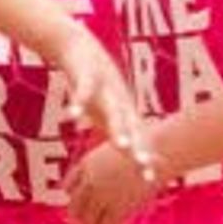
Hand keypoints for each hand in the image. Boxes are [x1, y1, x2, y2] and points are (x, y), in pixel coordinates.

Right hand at [44, 31, 159, 182]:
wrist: (77, 44)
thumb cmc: (94, 82)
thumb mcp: (107, 107)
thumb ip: (118, 129)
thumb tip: (128, 153)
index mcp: (123, 111)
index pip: (136, 138)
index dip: (142, 156)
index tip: (150, 179)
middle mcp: (118, 101)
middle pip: (130, 127)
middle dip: (137, 147)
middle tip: (144, 165)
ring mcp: (104, 87)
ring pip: (112, 110)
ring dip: (117, 127)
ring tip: (121, 146)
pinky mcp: (86, 74)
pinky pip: (82, 90)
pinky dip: (78, 102)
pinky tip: (71, 115)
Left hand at [64, 139, 158, 223]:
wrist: (158, 150)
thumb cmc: (144, 145)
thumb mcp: (116, 149)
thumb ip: (107, 165)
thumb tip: (109, 180)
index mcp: (86, 164)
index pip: (68, 187)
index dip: (74, 199)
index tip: (82, 206)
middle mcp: (90, 180)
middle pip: (74, 208)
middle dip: (81, 219)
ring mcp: (102, 194)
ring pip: (88, 222)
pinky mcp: (118, 206)